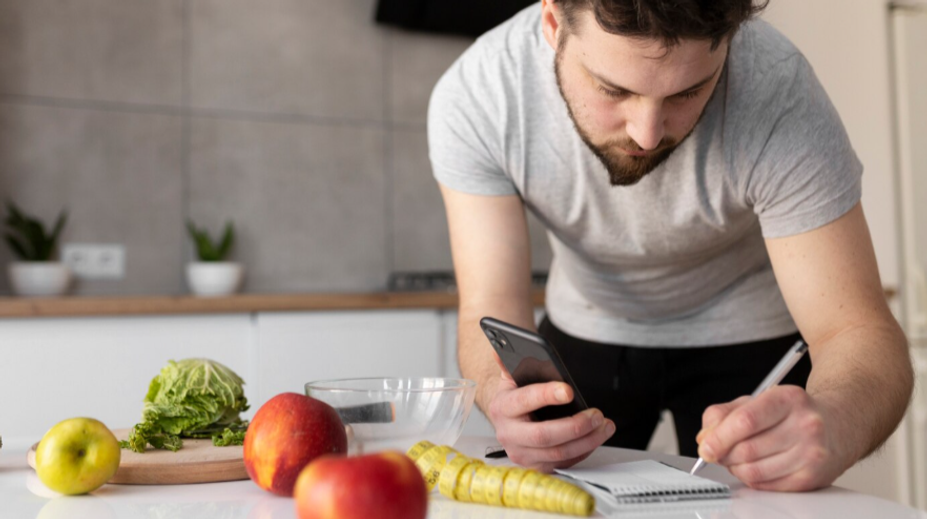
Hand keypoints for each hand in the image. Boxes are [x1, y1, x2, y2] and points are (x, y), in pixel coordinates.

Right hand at [486, 370, 614, 472]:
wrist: (507, 419)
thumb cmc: (515, 395)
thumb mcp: (511, 377)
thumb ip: (511, 361)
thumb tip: (504, 346)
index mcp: (502, 407)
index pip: (524, 400)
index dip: (546, 395)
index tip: (568, 390)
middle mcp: (508, 434)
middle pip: (543, 436)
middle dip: (575, 426)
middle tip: (596, 415)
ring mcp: (521, 453)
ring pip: (557, 453)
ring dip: (587, 440)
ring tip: (605, 425)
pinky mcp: (535, 466)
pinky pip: (563, 463)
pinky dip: (583, 451)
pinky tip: (595, 437)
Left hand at [696, 385, 853, 490]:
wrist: (838, 425)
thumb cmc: (792, 412)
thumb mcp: (758, 399)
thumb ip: (724, 414)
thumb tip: (705, 438)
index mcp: (789, 399)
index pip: (746, 421)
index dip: (719, 437)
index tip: (705, 447)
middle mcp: (805, 425)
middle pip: (747, 449)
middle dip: (724, 455)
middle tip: (718, 452)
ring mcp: (811, 453)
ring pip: (754, 470)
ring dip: (735, 468)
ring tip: (736, 458)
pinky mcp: (812, 477)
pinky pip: (766, 484)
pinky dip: (751, 479)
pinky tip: (754, 467)